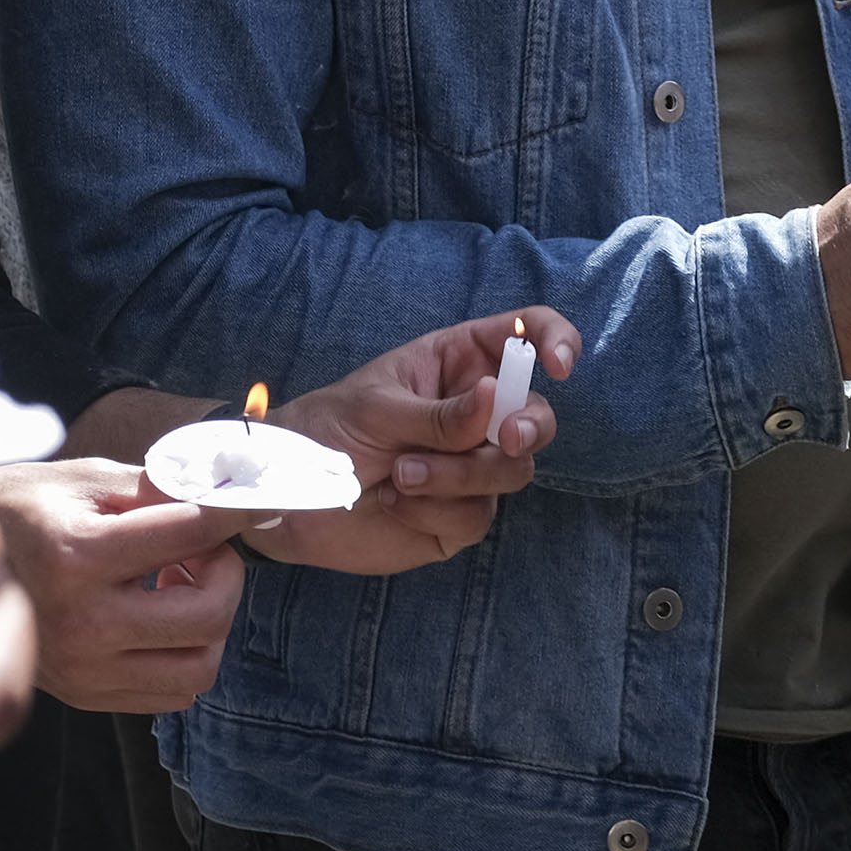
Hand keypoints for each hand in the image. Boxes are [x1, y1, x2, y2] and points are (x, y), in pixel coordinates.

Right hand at [0, 459, 245, 713]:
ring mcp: (82, 668)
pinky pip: (171, 694)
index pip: (187, 533)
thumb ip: (156, 486)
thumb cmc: (21, 508)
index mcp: (77, 555)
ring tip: (180, 585)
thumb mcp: (82, 478)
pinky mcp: (85, 695)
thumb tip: (223, 491)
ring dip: (211, 622)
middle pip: (208, 614)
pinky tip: (160, 617)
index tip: (255, 502)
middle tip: (206, 548)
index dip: (233, 513)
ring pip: (199, 668)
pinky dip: (186, 655)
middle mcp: (82, 622)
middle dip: (226, 572)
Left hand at [247, 308, 580, 574]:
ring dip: (459, 475)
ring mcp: (470, 466)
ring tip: (402, 474)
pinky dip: (437, 509)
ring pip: (511, 471)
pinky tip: (395, 502)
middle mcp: (475, 414)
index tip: (559, 365)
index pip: (523, 335)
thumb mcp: (376, 408)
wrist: (291, 498)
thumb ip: (439, 413)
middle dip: (527, 427)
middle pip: (535, 416)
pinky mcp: (459, 515)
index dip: (553, 341)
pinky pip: (478, 515)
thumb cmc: (328, 428)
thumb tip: (499, 399)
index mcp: (458, 363)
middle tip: (504, 438)